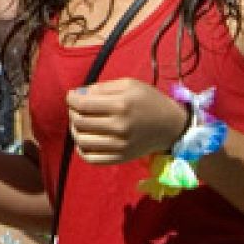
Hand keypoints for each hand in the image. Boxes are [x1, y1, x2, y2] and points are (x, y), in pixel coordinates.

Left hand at [66, 78, 187, 164]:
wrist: (171, 126)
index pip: (83, 105)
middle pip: (79, 122)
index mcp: (121, 105)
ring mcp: (120, 145)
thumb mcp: (129, 85)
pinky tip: (84, 139)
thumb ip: (102, 87)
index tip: (72, 97)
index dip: (71, 99)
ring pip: (81, 140)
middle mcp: (119, 126)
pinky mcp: (120, 158)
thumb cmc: (149, 101)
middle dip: (72, 112)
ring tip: (80, 123)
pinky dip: (81, 149)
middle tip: (77, 108)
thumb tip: (78, 95)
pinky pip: (91, 158)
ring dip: (74, 129)